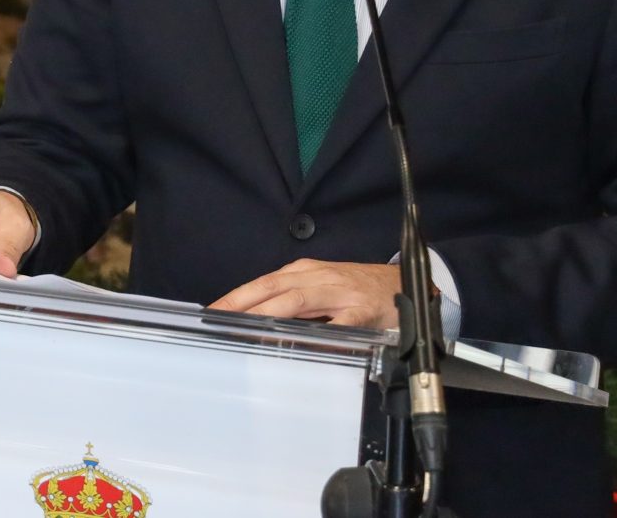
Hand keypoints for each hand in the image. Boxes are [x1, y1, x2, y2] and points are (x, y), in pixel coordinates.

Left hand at [211, 260, 402, 329]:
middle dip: (242, 304)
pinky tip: (304, 344)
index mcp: (304, 272)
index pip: (262, 283)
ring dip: (270, 315)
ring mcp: (340, 294)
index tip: (212, 311)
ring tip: (247, 328)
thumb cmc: (357, 288)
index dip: (236, 297)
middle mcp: (318, 278)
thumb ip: (292, 298)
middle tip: (218, 320)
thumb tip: (254, 316)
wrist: (404, 283)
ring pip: (298, 301)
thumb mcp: (320, 285)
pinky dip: (320, 334)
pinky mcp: (363, 312)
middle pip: (273, 289)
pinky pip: (340, 325)